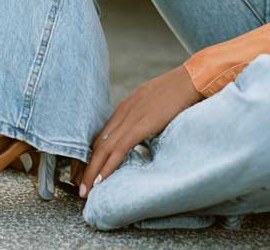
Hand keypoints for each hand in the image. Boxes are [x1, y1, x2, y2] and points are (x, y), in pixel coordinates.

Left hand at [75, 64, 203, 197]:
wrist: (191, 79)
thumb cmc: (179, 93)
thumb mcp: (155, 106)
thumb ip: (145, 119)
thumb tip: (145, 134)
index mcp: (126, 107)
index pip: (102, 135)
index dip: (92, 155)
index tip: (86, 171)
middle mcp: (123, 112)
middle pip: (98, 143)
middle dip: (86, 166)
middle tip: (79, 185)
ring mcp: (130, 118)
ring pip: (104, 149)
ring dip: (92, 171)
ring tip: (85, 189)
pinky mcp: (141, 125)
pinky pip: (119, 149)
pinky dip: (107, 166)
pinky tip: (100, 180)